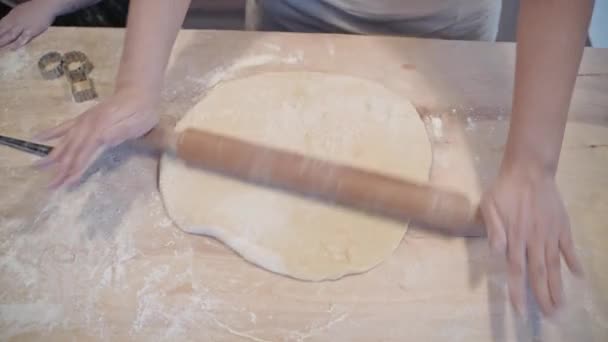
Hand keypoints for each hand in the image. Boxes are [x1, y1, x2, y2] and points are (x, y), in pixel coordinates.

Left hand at [0, 1, 58, 49]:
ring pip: (10, 35)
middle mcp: (14, 22)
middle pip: (2, 32)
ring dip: (3, 42)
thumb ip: (12, 19)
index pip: (0, 26)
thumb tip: (6, 25)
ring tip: (0, 47)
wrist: (45, 6)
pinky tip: (13, 49)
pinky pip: (23, 38)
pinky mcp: (31, 31)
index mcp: (11, 17)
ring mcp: (22, 27)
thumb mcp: (18, 11)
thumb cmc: (33, 8)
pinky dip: (17, 44)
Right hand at [35, 86, 159, 186]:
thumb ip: (120, 133)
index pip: (85, 154)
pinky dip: (51, 132)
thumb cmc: (142, 112)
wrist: (138, 92)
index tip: (68, 183)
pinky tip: (38, 137)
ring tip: (37, 167)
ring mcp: (84, 122)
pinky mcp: (83, 119)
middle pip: (72, 152)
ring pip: (65, 142)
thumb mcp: (136, 125)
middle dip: (61, 170)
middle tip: (51, 186)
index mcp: (102, 130)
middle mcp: (88, 127)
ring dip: (52, 156)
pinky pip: (64, 126)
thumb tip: (103, 140)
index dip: (76, 169)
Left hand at [481, 163, 582, 316]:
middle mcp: (534, 240)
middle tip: (550, 315)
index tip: (521, 310)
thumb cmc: (504, 189)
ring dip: (558, 286)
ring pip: (555, 265)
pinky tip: (578, 276)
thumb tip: (496, 252)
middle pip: (539, 273)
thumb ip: (493, 230)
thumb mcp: (489, 206)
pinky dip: (574, 261)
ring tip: (561, 305)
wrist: (529, 170)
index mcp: (515, 237)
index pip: (516, 270)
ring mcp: (550, 234)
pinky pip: (569, 247)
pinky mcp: (562, 226)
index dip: (518, 291)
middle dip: (543, 296)